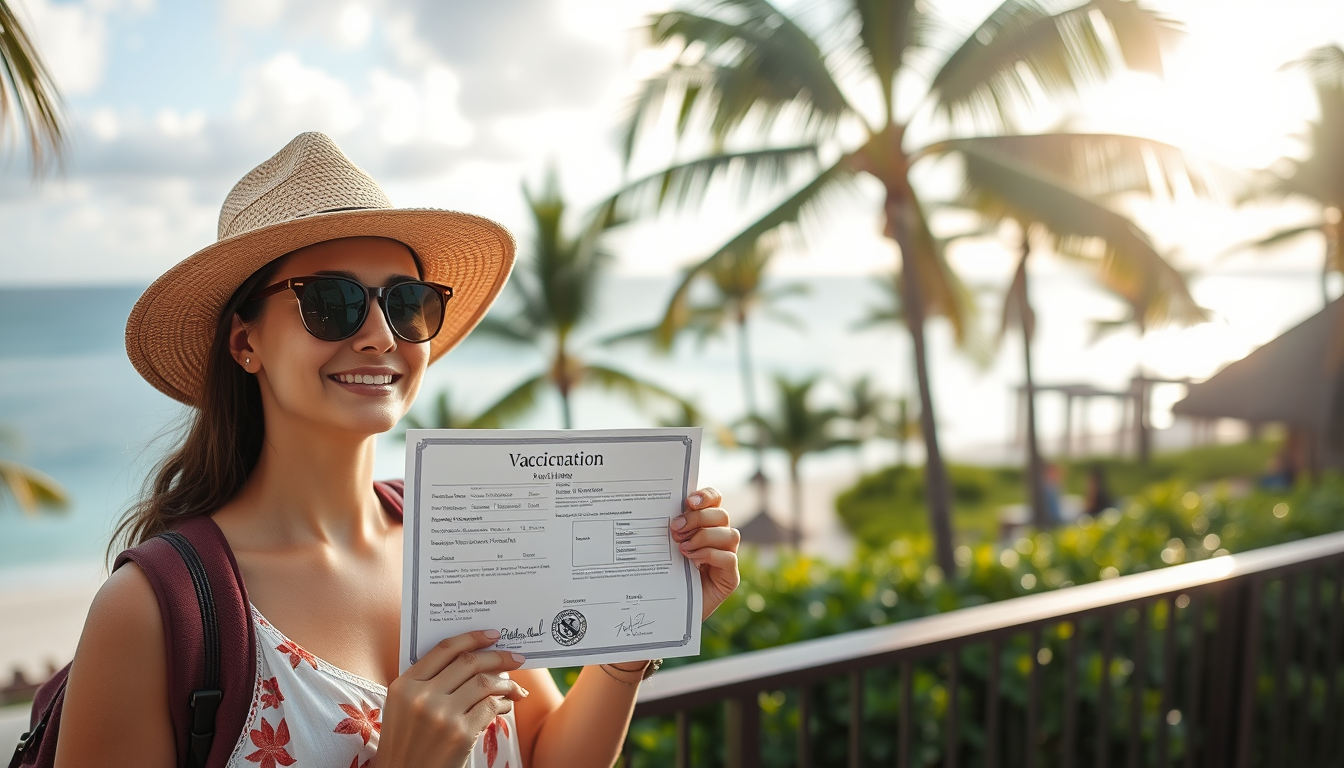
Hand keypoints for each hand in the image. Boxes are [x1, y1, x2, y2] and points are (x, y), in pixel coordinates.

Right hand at [376, 630, 529, 767]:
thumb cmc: (407, 743)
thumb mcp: (403, 708)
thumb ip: (428, 682)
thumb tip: (473, 660)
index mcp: (404, 685)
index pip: (444, 649)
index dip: (472, 638)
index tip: (492, 635)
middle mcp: (422, 697)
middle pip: (469, 663)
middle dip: (497, 656)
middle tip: (515, 657)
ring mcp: (442, 715)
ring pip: (484, 683)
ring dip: (506, 682)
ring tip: (515, 686)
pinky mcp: (460, 734)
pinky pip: (490, 707)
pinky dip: (503, 703)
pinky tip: (507, 704)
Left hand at [671, 487, 740, 620]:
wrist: (669, 610)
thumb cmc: (666, 575)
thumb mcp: (665, 547)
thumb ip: (670, 529)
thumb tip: (659, 508)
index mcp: (706, 525)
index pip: (715, 500)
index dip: (706, 496)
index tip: (688, 501)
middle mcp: (720, 538)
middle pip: (722, 515)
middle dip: (698, 519)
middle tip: (676, 530)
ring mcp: (728, 557)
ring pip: (730, 534)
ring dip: (704, 537)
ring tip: (683, 548)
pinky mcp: (730, 577)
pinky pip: (729, 558)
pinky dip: (709, 554)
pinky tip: (692, 559)